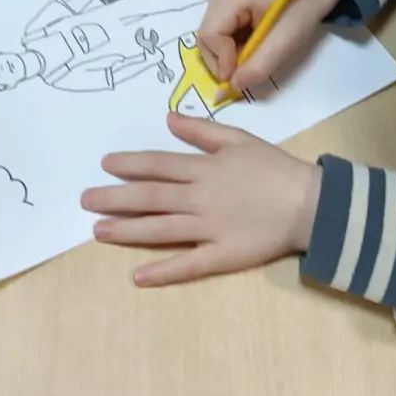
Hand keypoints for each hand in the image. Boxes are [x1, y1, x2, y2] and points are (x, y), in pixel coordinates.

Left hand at [80, 113, 320, 286]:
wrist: (310, 203)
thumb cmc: (275, 168)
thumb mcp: (239, 139)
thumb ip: (202, 130)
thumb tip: (168, 119)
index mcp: (204, 168)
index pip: (158, 165)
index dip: (129, 165)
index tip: (104, 165)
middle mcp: (199, 198)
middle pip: (150, 197)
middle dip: (115, 198)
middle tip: (86, 201)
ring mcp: (208, 228)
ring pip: (160, 229)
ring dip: (127, 231)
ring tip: (98, 232)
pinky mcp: (222, 255)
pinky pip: (188, 265)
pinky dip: (163, 271)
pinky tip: (137, 276)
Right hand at [198, 0, 339, 90]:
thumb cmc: (301, 10)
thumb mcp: (285, 41)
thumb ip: (258, 66)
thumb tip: (232, 87)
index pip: (210, 35)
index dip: (221, 61)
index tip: (239, 77)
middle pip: (206, 39)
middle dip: (222, 62)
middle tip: (246, 71)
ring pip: (210, 40)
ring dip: (227, 57)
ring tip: (252, 57)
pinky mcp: (224, 6)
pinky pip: (218, 36)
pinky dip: (231, 50)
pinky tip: (250, 48)